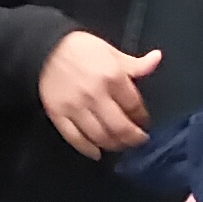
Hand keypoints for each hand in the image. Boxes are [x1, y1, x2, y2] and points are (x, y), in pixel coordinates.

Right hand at [39, 30, 162, 157]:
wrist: (44, 48)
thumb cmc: (80, 48)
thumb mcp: (111, 51)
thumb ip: (135, 63)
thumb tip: (157, 59)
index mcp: (112, 77)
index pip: (134, 106)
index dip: (142, 117)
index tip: (143, 121)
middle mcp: (95, 95)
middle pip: (120, 127)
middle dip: (133, 138)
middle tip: (138, 140)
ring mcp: (76, 107)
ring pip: (100, 136)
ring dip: (114, 145)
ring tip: (120, 145)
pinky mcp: (58, 115)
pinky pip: (75, 138)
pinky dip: (88, 149)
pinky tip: (97, 153)